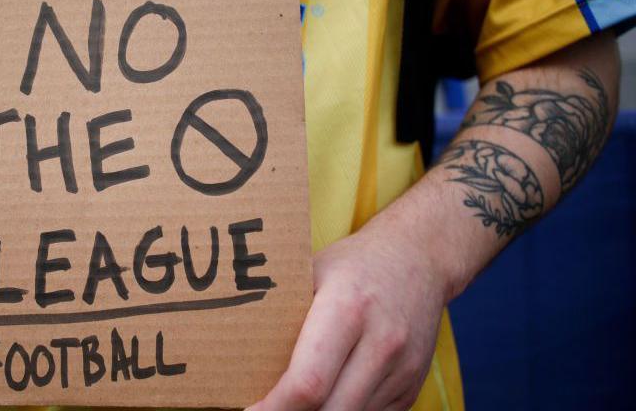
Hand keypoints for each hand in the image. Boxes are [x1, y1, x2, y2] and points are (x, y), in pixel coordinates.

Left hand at [248, 218, 448, 410]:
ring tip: (290, 404)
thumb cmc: (352, 266)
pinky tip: (325, 399)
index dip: (274, 408)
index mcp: (346, 310)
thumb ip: (282, 315)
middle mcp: (381, 344)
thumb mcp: (310, 275)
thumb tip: (234, 356)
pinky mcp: (412, 387)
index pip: (307, 382)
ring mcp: (402, 370)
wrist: (419, 258)